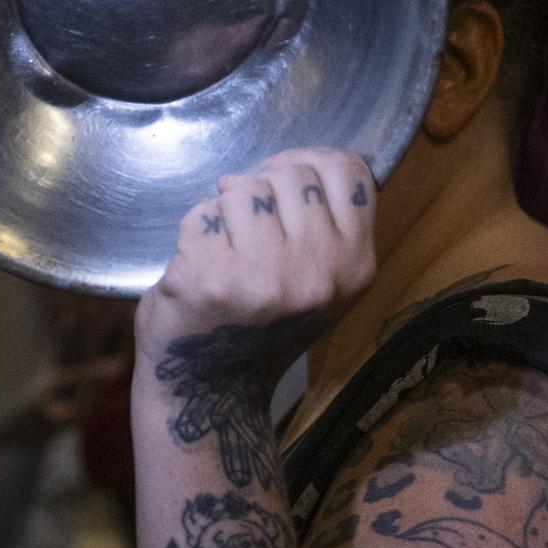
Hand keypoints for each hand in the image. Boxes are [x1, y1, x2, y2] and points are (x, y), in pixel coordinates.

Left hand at [135, 148, 376, 382]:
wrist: (210, 387)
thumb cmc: (259, 324)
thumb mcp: (321, 281)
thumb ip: (327, 223)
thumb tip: (306, 160)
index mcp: (355, 267)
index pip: (348, 172)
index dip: (311, 161)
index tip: (283, 179)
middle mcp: (317, 272)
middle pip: (292, 173)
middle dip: (261, 187)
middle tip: (246, 225)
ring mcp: (264, 275)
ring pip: (243, 186)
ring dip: (224, 207)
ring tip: (224, 246)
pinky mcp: (211, 276)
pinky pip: (200, 213)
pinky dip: (193, 230)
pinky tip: (199, 265)